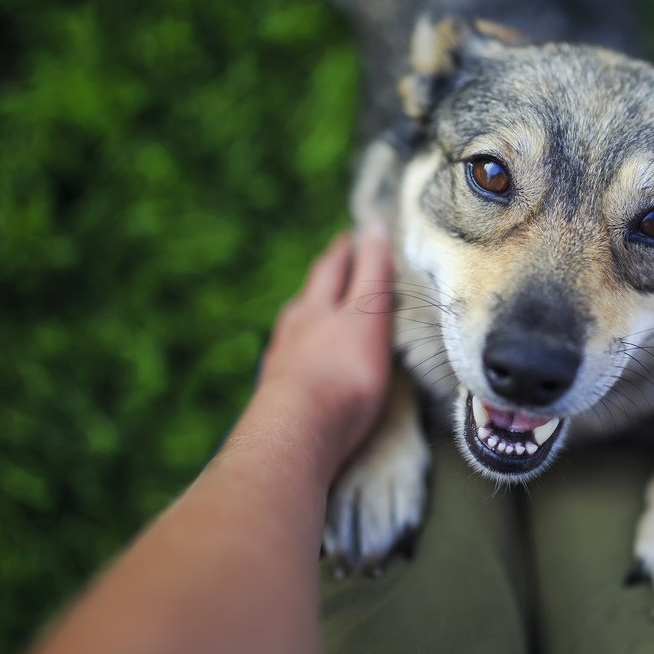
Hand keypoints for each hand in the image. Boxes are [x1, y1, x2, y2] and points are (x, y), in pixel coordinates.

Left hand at [252, 225, 393, 472]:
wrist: (298, 430)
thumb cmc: (344, 371)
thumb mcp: (368, 312)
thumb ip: (372, 271)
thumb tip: (375, 223)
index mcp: (321, 304)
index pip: (337, 267)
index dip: (350, 249)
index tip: (357, 233)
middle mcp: (298, 325)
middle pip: (312, 291)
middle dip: (326, 272)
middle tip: (337, 257)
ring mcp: (284, 358)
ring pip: (296, 322)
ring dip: (309, 309)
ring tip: (316, 304)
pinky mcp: (278, 390)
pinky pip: (291, 356)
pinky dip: (301, 346)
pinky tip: (302, 354)